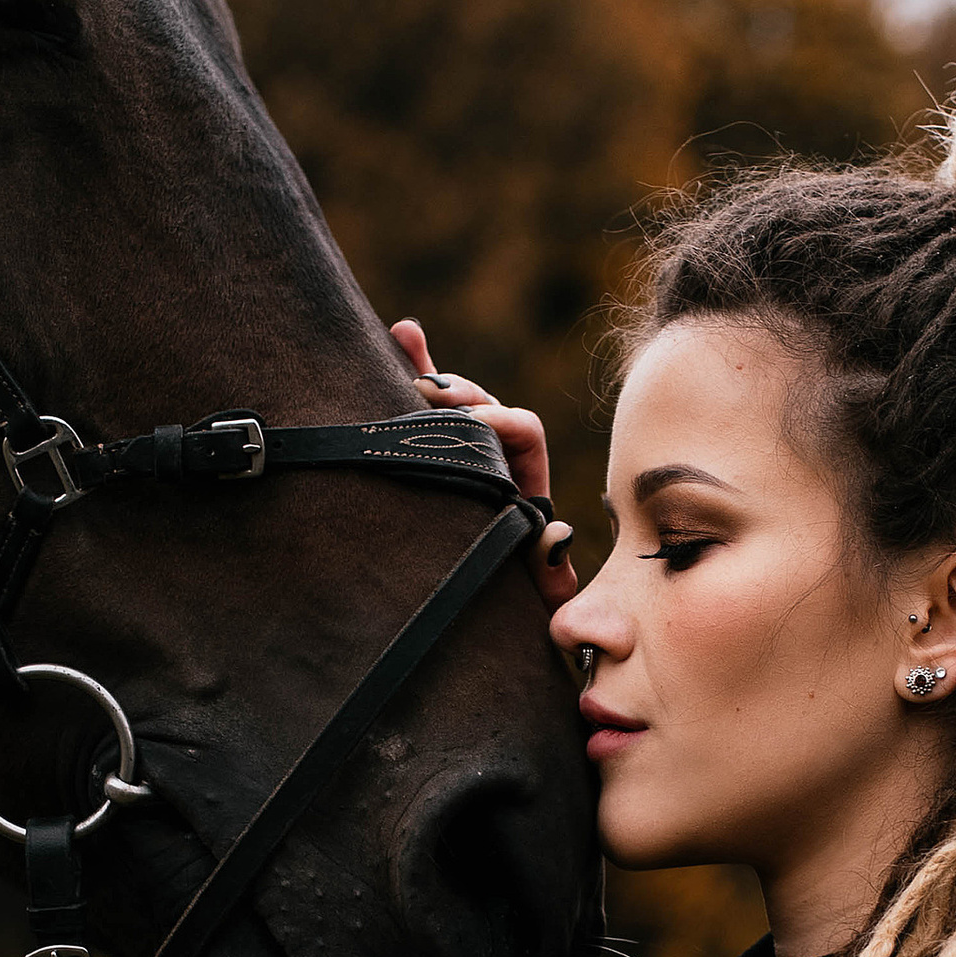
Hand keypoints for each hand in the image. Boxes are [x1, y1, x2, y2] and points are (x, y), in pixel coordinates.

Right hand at [391, 320, 579, 609]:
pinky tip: (401, 330)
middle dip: (461, 393)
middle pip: (486, 404)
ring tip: (409, 353)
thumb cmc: (511, 610)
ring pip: (454, 401)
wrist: (477, 626)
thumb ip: (552, 576)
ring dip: (435, 375)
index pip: (524, 430)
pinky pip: (424, 406)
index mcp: (524, 484)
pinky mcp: (428, 453)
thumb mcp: (537, 600)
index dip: (501, 420)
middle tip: (431, 393)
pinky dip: (415, 364)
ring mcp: (463, 454)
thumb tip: (554, 534)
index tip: (473, 424)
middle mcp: (496, 461)